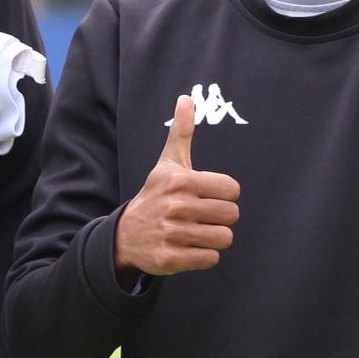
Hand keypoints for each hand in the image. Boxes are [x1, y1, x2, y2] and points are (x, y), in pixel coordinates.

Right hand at [114, 94, 240, 284]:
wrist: (126, 234)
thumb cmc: (157, 194)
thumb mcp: (167, 164)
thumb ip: (181, 132)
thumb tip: (186, 98)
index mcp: (181, 181)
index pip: (232, 190)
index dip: (224, 194)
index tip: (208, 196)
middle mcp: (176, 206)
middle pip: (231, 215)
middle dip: (221, 218)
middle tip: (203, 216)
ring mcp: (172, 234)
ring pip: (224, 238)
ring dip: (214, 237)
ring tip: (197, 231)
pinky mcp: (170, 259)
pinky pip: (210, 259)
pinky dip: (204, 256)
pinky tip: (188, 247)